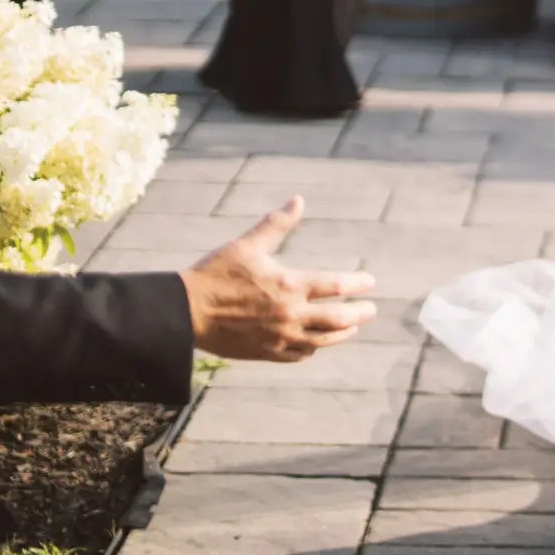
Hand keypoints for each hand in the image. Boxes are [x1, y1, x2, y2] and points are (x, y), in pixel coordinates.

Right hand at [178, 197, 377, 361]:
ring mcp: (279, 337)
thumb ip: (276, 224)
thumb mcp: (247, 245)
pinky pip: (298, 355)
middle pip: (338, 319)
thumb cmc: (215, 274)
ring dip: (341, 334)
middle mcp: (289, 314)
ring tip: (352, 327)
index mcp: (289, 286)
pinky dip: (312, 349)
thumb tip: (298, 200)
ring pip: (322, 340)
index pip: (337, 286)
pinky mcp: (265, 352)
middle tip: (371, 309)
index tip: (369, 281)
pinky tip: (317, 343)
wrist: (184, 312)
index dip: (358, 283)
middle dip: (359, 313)